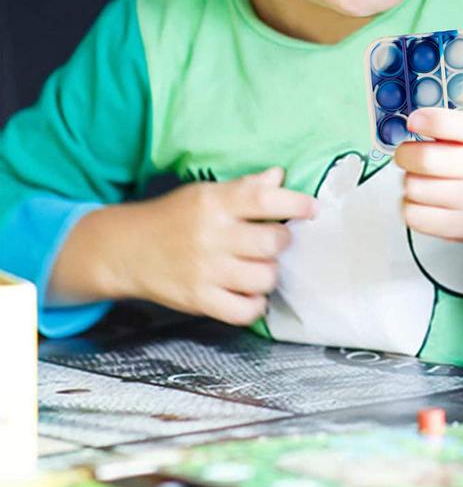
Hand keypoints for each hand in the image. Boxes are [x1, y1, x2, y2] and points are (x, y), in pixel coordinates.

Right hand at [55, 167, 315, 325]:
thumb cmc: (174, 217)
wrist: (126, 249)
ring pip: (264, 278)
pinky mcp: (199, 301)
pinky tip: (250, 293)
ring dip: (270, 273)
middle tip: (275, 240)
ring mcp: (205, 271)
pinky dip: (255, 305)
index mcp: (215, 203)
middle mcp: (212, 236)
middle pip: (272, 243)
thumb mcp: (206, 193)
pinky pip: (244, 311)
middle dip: (282, 241)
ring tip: (260, 267)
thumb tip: (280, 176)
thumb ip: (245, 187)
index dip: (295, 203)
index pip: (264, 199)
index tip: (312, 209)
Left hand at [395, 108, 462, 245]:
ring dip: (410, 179)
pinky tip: (423, 199)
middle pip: (425, 160)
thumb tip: (409, 118)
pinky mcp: (460, 228)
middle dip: (405, 153)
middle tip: (406, 153)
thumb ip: (449, 118)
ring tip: (422, 177)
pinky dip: (410, 205)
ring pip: (414, 187)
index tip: (413, 121)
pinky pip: (413, 216)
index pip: (448, 124)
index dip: (424, 121)